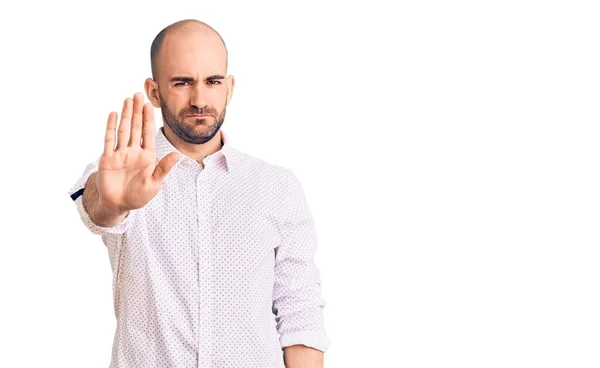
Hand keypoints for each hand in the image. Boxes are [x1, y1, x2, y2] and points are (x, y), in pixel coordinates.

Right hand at [96, 92, 179, 214]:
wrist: (119, 205)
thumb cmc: (138, 196)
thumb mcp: (154, 183)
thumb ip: (164, 168)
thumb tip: (177, 154)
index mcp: (147, 156)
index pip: (148, 133)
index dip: (148, 119)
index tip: (149, 105)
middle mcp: (133, 151)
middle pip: (136, 127)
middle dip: (137, 111)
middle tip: (138, 94)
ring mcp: (120, 153)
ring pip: (124, 130)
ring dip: (126, 115)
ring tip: (127, 100)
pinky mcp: (108, 158)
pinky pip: (109, 140)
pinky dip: (111, 127)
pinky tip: (113, 115)